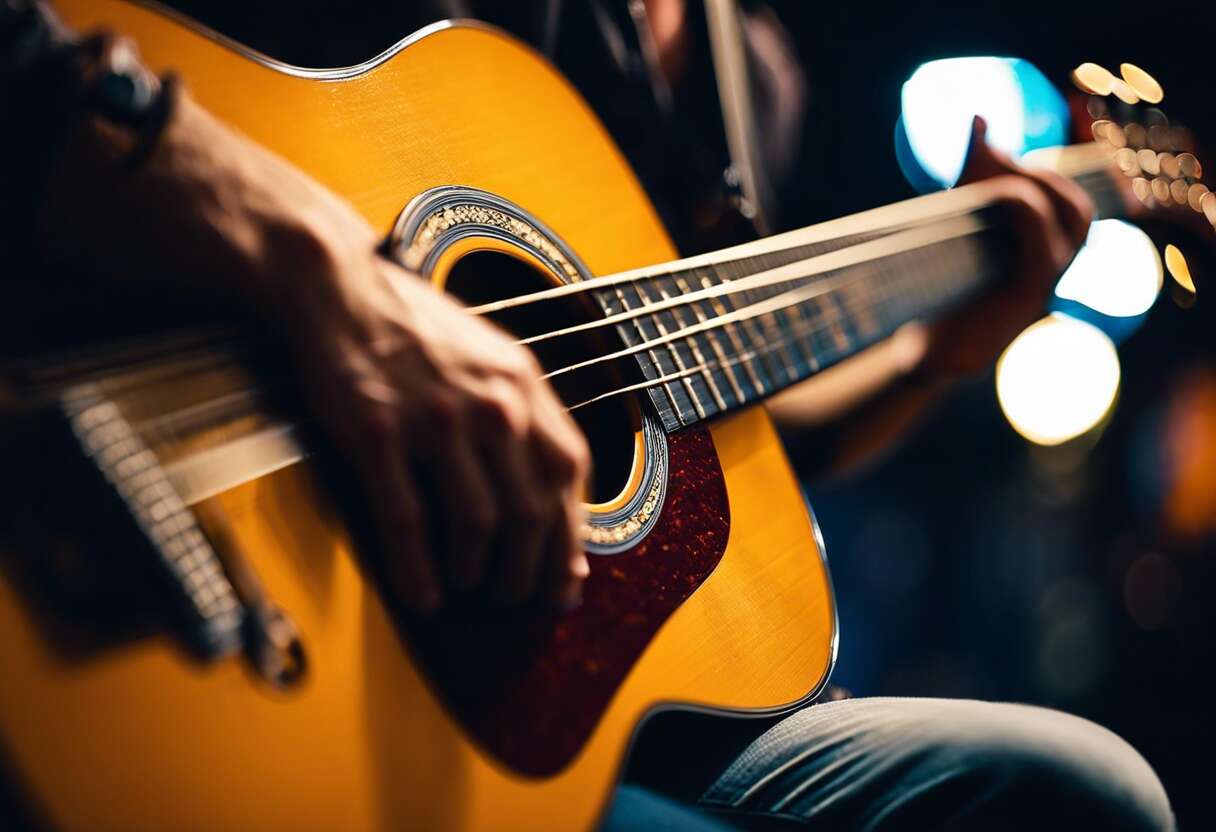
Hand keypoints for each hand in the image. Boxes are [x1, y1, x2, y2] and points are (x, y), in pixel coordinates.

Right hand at [40, 90, 591, 614]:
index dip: (571, 537)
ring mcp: (436, 419)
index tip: (564, 581)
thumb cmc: (417, 330)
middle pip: (530, 512)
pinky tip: (422, 595)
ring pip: (478, 523)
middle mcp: (492, 404)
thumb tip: (558, 495)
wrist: (340, 287)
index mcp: (524, 385)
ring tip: (468, 591)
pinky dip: (418, 569)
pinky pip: (409, 520)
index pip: (570, 474)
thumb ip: (530, 421)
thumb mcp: (492, 359)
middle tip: (513, 599)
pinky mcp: (378, 434)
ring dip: (476, 573)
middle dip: (527, 571)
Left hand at [915, 117, 1094, 377]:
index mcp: (1048, 240)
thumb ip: (973, 171)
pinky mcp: (1030, 297)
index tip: (1072, 101)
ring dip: (1032, 186)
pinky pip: (1044, 247)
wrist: (926, 343)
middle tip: (990, 155)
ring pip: (1072, 219)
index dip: (1084, 144)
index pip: (1081, 189)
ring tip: (986, 180)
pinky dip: (1024, 213)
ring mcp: (1050, 280)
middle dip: (1041, 169)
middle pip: (1080, 201)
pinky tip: (995, 198)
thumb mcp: (957, 217)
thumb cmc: (943, 282)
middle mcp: (1058, 260)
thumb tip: (979, 117)